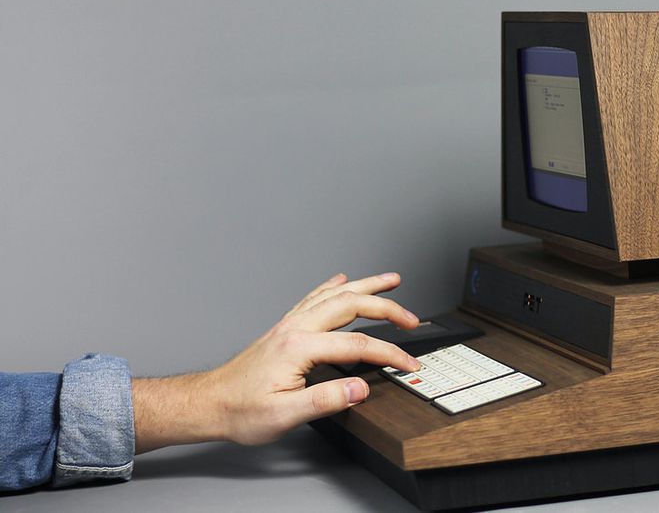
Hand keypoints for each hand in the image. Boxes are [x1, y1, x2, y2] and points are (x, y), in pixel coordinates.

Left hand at [132, 272, 420, 452]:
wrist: (210, 402)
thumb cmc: (242, 410)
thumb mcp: (285, 415)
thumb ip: (325, 399)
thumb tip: (360, 388)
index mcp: (300, 347)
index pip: (358, 345)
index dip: (389, 354)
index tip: (408, 364)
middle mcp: (296, 328)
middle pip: (351, 306)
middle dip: (387, 308)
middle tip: (412, 317)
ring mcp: (290, 325)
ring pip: (335, 295)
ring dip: (366, 285)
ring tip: (390, 280)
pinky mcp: (285, 328)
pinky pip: (314, 297)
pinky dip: (334, 286)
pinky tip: (342, 280)